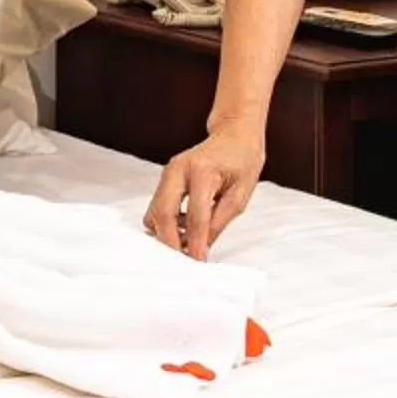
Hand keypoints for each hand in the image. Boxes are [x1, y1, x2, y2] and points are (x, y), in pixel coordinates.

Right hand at [146, 126, 265, 260]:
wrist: (234, 136)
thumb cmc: (241, 161)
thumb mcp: (240, 195)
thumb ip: (219, 222)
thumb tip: (202, 247)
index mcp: (203, 171)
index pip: (195, 216)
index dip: (195, 243)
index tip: (198, 261)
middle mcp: (179, 169)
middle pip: (163, 213)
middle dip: (170, 241)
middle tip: (183, 260)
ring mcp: (169, 172)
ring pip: (155, 210)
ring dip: (165, 232)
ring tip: (186, 245)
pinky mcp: (166, 178)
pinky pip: (158, 206)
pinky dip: (165, 222)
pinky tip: (182, 229)